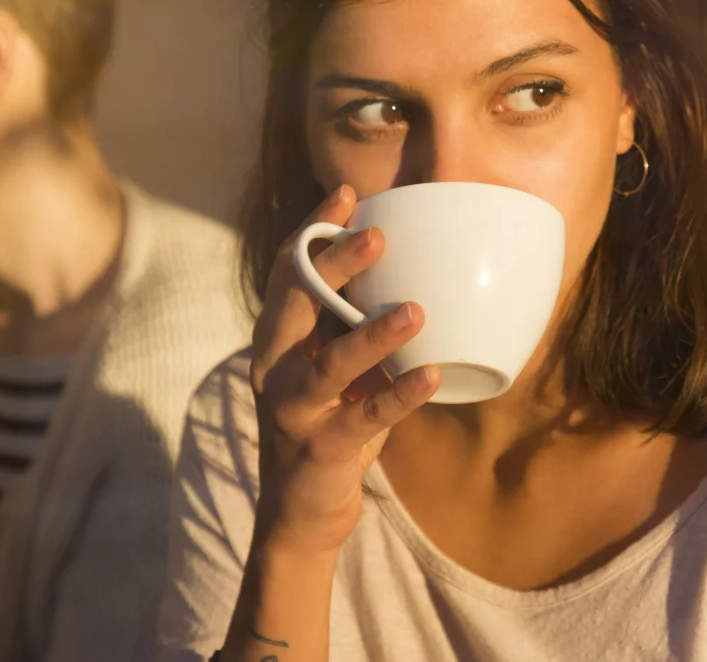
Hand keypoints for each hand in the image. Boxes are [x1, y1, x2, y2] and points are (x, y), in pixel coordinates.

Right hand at [250, 184, 440, 556]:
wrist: (300, 512)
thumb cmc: (328, 422)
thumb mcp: (336, 366)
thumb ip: (353, 324)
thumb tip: (407, 267)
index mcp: (277, 340)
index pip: (287, 274)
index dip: (313, 232)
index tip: (348, 195)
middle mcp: (274, 368)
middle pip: (296, 307)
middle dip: (333, 267)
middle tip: (377, 236)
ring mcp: (293, 411)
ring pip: (327, 366)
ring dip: (370, 336)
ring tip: (415, 311)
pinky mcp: (321, 450)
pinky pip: (363, 419)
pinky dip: (398, 396)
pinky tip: (432, 376)